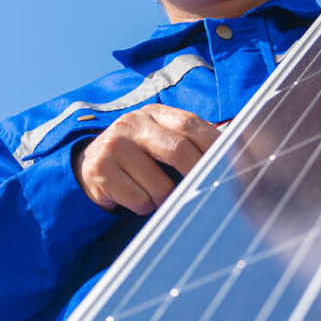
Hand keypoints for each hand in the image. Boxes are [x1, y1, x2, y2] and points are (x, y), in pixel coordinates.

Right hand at [73, 104, 221, 214]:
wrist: (86, 165)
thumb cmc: (137, 156)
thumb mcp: (160, 138)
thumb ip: (190, 139)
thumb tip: (234, 143)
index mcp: (153, 113)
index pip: (191, 125)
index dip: (213, 145)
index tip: (229, 165)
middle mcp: (131, 124)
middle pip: (178, 150)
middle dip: (196, 175)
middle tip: (206, 191)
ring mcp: (113, 146)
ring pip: (159, 185)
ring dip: (164, 199)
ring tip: (156, 196)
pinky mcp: (100, 171)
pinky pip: (138, 199)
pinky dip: (143, 207)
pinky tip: (135, 199)